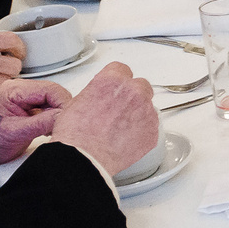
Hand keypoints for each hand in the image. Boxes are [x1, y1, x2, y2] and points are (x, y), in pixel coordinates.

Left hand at [0, 78, 70, 164]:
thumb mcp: (17, 133)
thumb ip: (42, 123)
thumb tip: (63, 116)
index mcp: (14, 90)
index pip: (49, 89)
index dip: (63, 103)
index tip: (68, 119)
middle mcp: (21, 89)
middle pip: (54, 92)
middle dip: (61, 109)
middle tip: (61, 126)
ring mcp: (26, 96)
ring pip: (54, 99)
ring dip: (58, 113)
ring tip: (52, 129)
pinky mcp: (31, 104)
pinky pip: (50, 105)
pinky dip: (54, 116)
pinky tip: (49, 127)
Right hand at [52, 62, 159, 178]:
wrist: (84, 157)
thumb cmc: (76, 134)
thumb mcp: (77, 102)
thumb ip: (97, 92)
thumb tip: (100, 97)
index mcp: (112, 80)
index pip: (122, 69)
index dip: (117, 81)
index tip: (116, 89)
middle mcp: (133, 92)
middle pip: (140, 85)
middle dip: (132, 96)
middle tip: (120, 110)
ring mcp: (146, 111)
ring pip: (147, 106)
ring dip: (138, 114)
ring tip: (121, 129)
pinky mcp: (152, 131)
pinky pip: (151, 127)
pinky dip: (142, 132)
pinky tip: (127, 139)